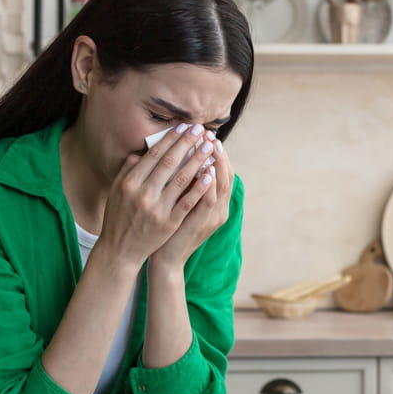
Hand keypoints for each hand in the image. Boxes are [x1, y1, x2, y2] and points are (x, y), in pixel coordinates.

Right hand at [97, 125, 217, 267]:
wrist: (120, 250)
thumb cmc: (118, 217)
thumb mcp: (116, 191)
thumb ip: (128, 170)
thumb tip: (143, 151)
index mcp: (129, 182)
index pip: (154, 155)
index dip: (171, 139)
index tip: (184, 126)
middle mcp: (143, 193)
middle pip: (170, 163)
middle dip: (187, 143)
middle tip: (201, 129)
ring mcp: (157, 209)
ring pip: (182, 179)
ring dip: (198, 160)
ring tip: (210, 146)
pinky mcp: (169, 223)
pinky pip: (188, 201)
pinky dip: (200, 187)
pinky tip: (211, 173)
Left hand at [150, 135, 233, 271]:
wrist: (166, 258)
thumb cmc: (169, 229)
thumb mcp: (180, 203)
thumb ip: (183, 184)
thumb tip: (178, 157)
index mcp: (214, 204)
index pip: (222, 174)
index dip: (218, 155)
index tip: (210, 136)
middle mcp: (219, 209)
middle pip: (226, 176)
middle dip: (220, 154)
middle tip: (212, 135)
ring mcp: (213, 217)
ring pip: (222, 185)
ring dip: (217, 163)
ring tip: (211, 145)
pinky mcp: (203, 223)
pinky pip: (209, 199)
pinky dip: (210, 183)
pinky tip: (206, 168)